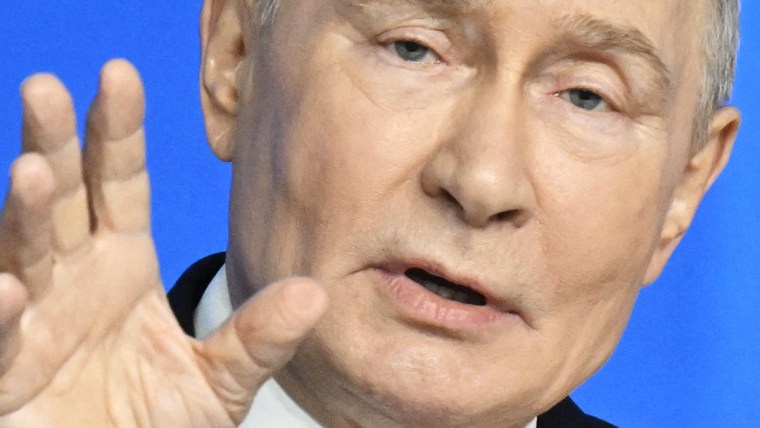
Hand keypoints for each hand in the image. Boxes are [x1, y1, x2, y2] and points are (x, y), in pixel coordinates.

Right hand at [0, 60, 327, 426]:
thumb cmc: (154, 426)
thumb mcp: (218, 383)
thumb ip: (258, 338)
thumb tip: (315, 293)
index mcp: (120, 266)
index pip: (118, 185)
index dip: (117, 132)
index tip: (120, 75)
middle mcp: (71, 279)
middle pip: (61, 198)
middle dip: (54, 142)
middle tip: (46, 88)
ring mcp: (30, 320)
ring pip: (20, 253)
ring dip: (23, 213)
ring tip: (34, 170)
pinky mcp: (3, 372)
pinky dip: (0, 314)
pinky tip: (6, 288)